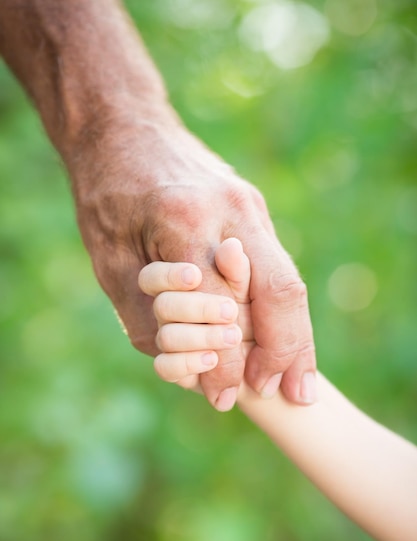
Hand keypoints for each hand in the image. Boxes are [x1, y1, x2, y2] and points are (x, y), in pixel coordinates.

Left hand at [71, 111, 315, 409]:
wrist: (123, 126)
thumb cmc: (107, 195)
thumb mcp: (108, 261)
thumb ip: (146, 317)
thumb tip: (188, 366)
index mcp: (184, 218)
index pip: (217, 307)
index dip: (223, 361)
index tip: (222, 398)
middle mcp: (232, 209)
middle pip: (279, 290)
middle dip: (287, 350)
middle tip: (291, 394)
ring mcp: (250, 206)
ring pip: (288, 279)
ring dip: (296, 334)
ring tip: (299, 380)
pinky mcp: (253, 210)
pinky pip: (276, 267)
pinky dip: (282, 310)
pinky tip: (285, 340)